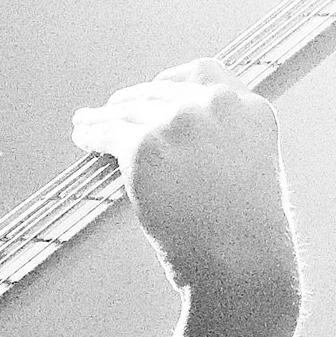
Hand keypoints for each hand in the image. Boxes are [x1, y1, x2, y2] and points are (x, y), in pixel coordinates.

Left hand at [71, 61, 301, 323]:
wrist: (240, 263)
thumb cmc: (246, 235)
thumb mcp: (252, 171)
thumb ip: (226, 142)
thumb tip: (184, 136)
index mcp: (250, 109)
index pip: (206, 72)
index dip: (174, 80)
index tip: (156, 90)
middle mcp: (215, 106)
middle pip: (161, 90)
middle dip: (134, 101)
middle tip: (115, 110)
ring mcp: (178, 123)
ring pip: (129, 110)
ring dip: (104, 116)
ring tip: (87, 122)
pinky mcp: (145, 145)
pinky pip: (108, 132)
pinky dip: (92, 133)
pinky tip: (83, 136)